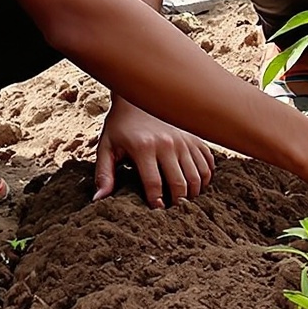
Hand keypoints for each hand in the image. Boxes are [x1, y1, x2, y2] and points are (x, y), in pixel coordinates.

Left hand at [95, 98, 214, 206]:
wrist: (138, 98)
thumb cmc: (120, 126)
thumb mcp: (106, 148)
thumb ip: (104, 174)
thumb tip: (99, 200)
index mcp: (144, 148)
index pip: (154, 184)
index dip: (156, 201)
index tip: (155, 209)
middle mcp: (168, 143)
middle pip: (180, 183)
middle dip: (177, 201)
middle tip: (171, 208)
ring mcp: (184, 140)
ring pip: (197, 175)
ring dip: (193, 192)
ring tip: (183, 198)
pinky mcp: (194, 137)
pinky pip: (208, 162)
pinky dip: (206, 176)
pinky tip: (196, 182)